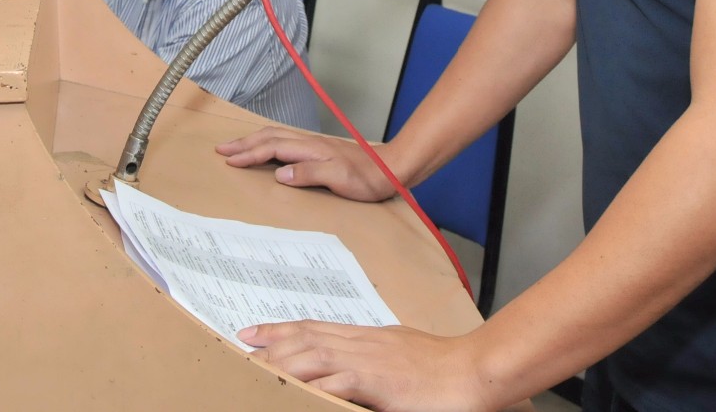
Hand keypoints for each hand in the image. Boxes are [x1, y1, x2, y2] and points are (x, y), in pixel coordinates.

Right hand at [216, 127, 398, 202]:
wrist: (391, 169)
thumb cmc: (367, 178)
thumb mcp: (338, 179)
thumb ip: (308, 174)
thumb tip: (279, 174)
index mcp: (310, 149)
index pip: (272, 148)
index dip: (249, 154)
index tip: (229, 160)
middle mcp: (309, 143)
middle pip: (269, 137)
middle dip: (244, 143)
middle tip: (222, 149)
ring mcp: (315, 145)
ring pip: (277, 136)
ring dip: (254, 140)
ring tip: (237, 146)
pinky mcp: (320, 150)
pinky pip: (286, 141)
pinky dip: (269, 142)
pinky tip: (268, 148)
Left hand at [239, 321, 506, 411]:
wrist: (474, 370)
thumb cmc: (444, 367)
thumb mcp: (401, 355)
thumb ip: (374, 361)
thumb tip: (356, 371)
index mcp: (367, 337)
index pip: (315, 327)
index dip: (281, 328)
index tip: (254, 331)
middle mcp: (362, 343)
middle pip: (306, 337)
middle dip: (271, 343)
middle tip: (242, 349)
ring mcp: (368, 360)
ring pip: (313, 354)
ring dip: (281, 361)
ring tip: (255, 369)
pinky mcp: (376, 382)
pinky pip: (337, 381)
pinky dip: (312, 385)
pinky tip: (293, 389)